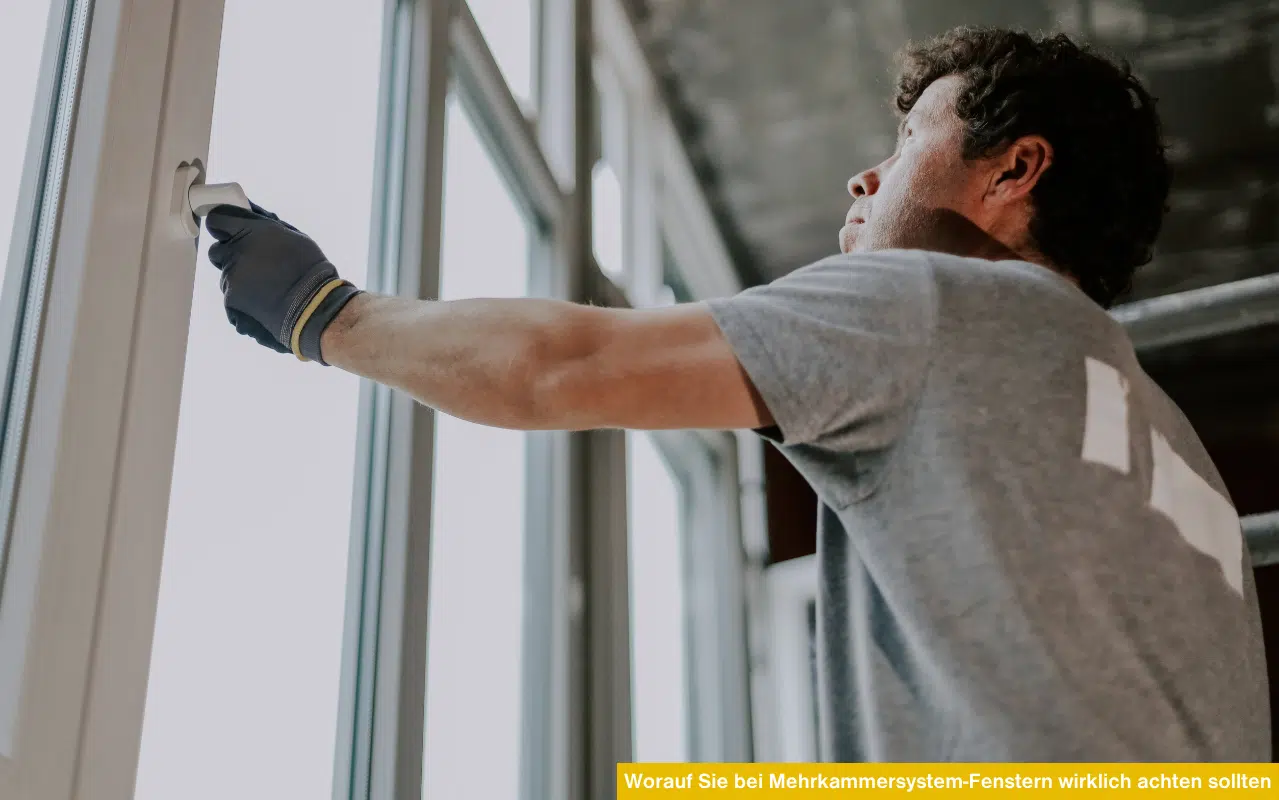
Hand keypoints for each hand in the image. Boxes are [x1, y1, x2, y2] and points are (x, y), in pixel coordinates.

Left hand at [205, 202, 362, 363]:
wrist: (313, 307)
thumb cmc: (309, 268)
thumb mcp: (294, 236)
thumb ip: (266, 224)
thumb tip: (250, 210)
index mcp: (251, 231)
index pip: (217, 220)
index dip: (222, 226)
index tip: (229, 231)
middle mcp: (236, 252)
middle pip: (216, 250)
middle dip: (229, 255)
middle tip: (252, 264)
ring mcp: (230, 278)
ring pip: (226, 275)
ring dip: (240, 279)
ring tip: (266, 289)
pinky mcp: (230, 300)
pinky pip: (232, 296)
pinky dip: (243, 299)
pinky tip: (264, 303)